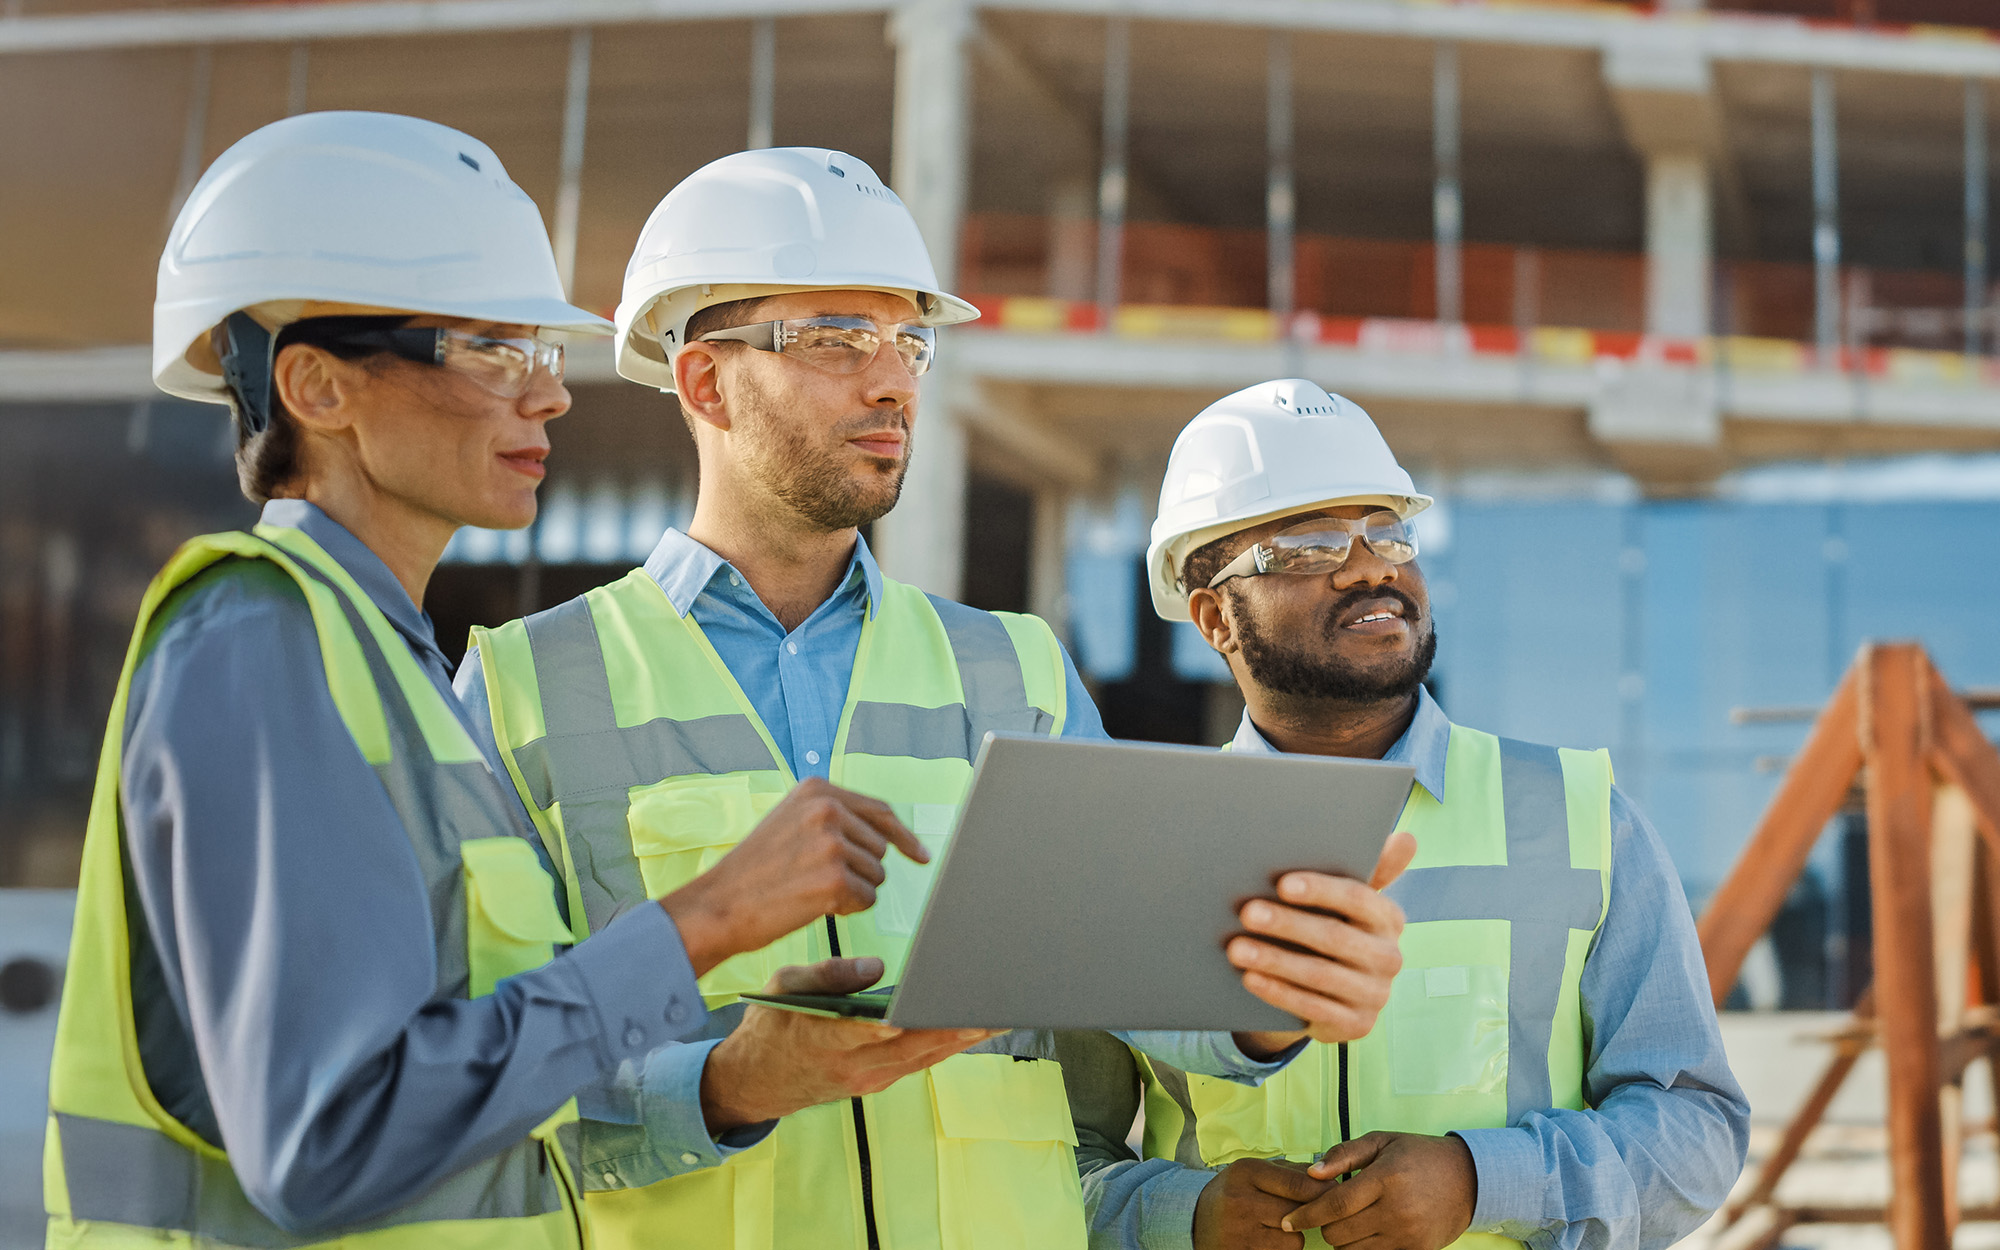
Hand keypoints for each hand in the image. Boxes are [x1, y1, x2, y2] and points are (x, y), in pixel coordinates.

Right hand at [660, 777, 926, 975]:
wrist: (718, 905)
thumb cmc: (754, 871)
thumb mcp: (790, 822)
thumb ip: (832, 816)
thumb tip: (887, 831)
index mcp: (816, 789)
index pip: (879, 811)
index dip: (904, 837)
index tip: (922, 856)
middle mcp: (826, 809)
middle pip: (880, 847)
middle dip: (860, 869)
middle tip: (818, 880)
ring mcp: (831, 843)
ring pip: (876, 875)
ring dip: (853, 890)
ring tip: (810, 890)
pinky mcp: (835, 879)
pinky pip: (867, 899)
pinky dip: (848, 909)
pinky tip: (815, 905)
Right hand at [699, 958, 1000, 1131]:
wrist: (754, 1081)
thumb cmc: (770, 1025)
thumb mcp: (783, 985)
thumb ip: (828, 973)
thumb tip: (877, 967)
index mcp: (824, 1037)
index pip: (868, 1031)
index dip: (903, 1023)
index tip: (932, 1009)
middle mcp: (851, 1066)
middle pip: (912, 1048)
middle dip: (953, 1028)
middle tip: (990, 1008)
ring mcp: (867, 1079)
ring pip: (922, 1059)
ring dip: (960, 1040)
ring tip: (998, 1015)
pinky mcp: (876, 1082)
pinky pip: (918, 1065)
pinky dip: (945, 1047)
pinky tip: (971, 1029)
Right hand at [1193, 1158, 1333, 1249]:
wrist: (1195, 1220)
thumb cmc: (1234, 1193)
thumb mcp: (1253, 1172)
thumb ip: (1290, 1172)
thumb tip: (1328, 1179)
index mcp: (1246, 1172)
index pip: (1297, 1183)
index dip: (1323, 1191)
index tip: (1335, 1194)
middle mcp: (1240, 1201)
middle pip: (1299, 1213)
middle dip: (1308, 1214)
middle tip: (1306, 1212)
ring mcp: (1238, 1232)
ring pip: (1293, 1241)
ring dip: (1294, 1238)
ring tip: (1277, 1229)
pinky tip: (1267, 1242)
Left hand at [1231, 830, 1414, 1050]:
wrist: (1331, 989)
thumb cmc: (1332, 926)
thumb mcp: (1346, 901)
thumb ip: (1368, 868)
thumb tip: (1407, 839)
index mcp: (1389, 918)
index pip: (1357, 899)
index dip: (1320, 890)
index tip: (1282, 884)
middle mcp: (1389, 957)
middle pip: (1335, 936)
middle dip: (1287, 924)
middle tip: (1246, 913)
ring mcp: (1376, 994)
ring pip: (1320, 974)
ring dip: (1275, 960)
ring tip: (1236, 947)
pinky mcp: (1357, 1025)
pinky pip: (1313, 1009)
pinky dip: (1278, 992)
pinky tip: (1250, 978)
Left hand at [1284, 1131, 1476, 1248]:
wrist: (1469, 1179)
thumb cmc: (1420, 1155)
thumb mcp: (1382, 1141)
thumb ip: (1344, 1155)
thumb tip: (1312, 1172)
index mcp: (1385, 1179)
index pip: (1334, 1205)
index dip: (1306, 1215)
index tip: (1288, 1220)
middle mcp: (1397, 1211)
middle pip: (1339, 1233)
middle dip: (1324, 1225)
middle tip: (1330, 1211)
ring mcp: (1408, 1235)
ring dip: (1343, 1238)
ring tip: (1352, 1219)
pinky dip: (1363, 1248)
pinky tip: (1366, 1231)